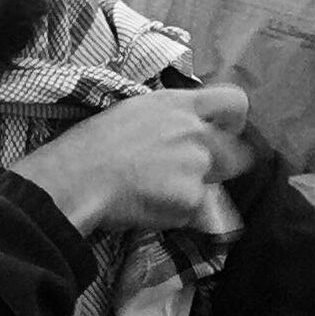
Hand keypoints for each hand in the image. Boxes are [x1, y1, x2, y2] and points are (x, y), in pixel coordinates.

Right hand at [9, 85, 253, 234]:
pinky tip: (148, 205)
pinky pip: (196, 212)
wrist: (79, 177)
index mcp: (178, 104)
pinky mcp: (193, 201)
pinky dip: (177, 213)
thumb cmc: (93, 141)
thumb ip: (169, 116)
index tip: (223, 130)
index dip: (233, 120)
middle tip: (182, 172)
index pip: (234, 103)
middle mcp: (196, 133)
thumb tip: (185, 126)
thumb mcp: (132, 110)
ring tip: (155, 190)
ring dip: (192, 189)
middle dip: (216, 165)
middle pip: (234, 153)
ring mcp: (198, 168)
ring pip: (212, 185)